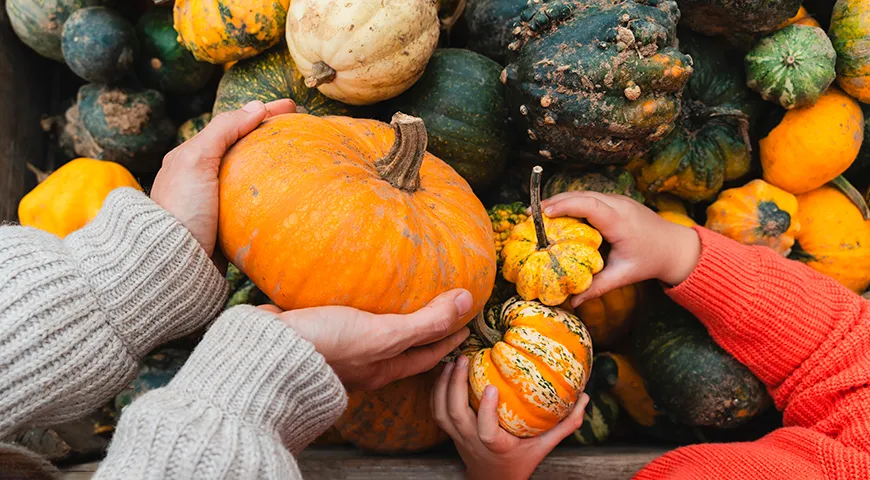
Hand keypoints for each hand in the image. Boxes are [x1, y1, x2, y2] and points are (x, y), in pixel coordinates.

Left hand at [151, 99, 296, 256]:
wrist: (175, 262)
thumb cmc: (182, 209)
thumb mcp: (196, 160)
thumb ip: (223, 130)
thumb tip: (255, 107)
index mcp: (191, 156)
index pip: (233, 125)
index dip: (263, 112)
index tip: (292, 107)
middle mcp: (201, 177)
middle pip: (243, 147)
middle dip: (269, 134)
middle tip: (299, 126)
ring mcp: (215, 202)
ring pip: (249, 174)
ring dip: (272, 163)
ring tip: (298, 156)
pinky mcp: (226, 226)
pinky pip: (253, 202)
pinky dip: (270, 192)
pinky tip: (287, 192)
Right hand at [259, 289, 472, 390]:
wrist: (270, 349)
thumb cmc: (329, 345)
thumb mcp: (385, 335)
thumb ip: (425, 321)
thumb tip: (467, 301)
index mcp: (383, 368)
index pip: (426, 355)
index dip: (449, 340)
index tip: (466, 325)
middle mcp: (364, 363)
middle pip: (401, 348)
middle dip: (422, 331)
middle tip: (440, 310)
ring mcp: (340, 349)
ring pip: (374, 333)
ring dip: (389, 318)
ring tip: (400, 296)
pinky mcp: (318, 330)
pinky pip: (346, 318)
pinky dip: (358, 306)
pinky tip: (354, 289)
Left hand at [432, 356, 588, 479]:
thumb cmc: (520, 461)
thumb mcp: (544, 446)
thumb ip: (565, 424)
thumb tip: (585, 397)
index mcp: (496, 446)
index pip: (486, 431)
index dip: (485, 410)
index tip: (490, 387)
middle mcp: (472, 442)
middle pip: (455, 415)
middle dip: (456, 385)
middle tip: (464, 358)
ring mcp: (458, 437)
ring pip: (442, 411)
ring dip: (444, 385)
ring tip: (453, 361)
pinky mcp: (450, 432)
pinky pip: (437, 411)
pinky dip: (437, 390)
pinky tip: (445, 371)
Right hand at [541, 191, 700, 306]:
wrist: (676, 247)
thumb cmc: (650, 261)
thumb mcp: (623, 276)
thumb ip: (597, 288)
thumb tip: (571, 303)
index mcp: (620, 221)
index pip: (589, 204)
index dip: (564, 205)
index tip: (542, 213)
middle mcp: (618, 204)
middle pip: (581, 195)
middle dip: (554, 202)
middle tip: (530, 214)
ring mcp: (618, 199)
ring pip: (584, 193)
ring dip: (561, 201)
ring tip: (538, 214)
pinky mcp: (616, 201)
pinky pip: (590, 197)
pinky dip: (571, 203)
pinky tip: (557, 214)